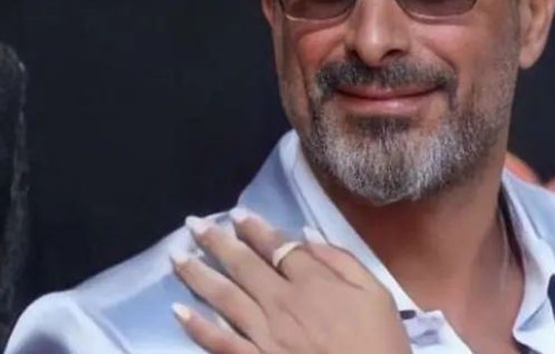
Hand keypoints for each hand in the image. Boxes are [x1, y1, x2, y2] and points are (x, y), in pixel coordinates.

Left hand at [170, 209, 411, 353]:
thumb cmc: (379, 342)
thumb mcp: (377, 294)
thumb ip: (342, 261)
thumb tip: (306, 235)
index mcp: (312, 283)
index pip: (276, 247)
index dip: (255, 228)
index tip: (236, 214)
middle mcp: (281, 303)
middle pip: (243, 266)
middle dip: (217, 242)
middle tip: (193, 224)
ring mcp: (264, 335)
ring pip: (223, 298)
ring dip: (197, 275)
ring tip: (176, 257)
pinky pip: (220, 343)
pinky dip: (197, 328)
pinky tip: (178, 312)